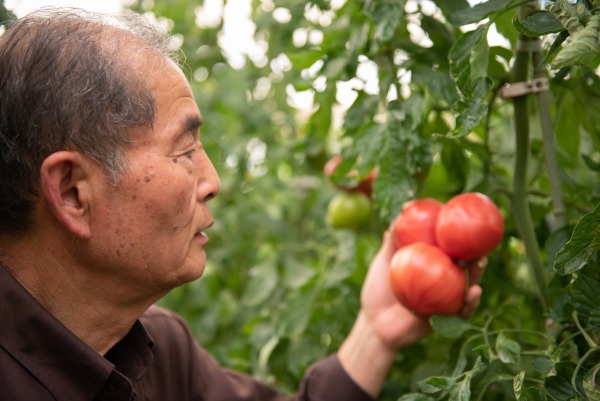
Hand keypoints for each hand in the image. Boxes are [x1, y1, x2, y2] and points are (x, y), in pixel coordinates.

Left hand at [360, 229, 483, 350]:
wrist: (374, 324)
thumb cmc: (377, 291)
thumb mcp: (382, 264)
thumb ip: (390, 244)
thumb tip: (396, 219)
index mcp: (428, 263)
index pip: (444, 245)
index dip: (453, 232)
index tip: (458, 217)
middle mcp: (440, 277)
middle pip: (462, 261)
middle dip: (474, 250)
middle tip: (477, 239)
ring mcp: (445, 296)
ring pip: (467, 282)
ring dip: (477, 273)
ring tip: (480, 262)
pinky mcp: (447, 316)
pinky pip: (463, 309)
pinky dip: (471, 301)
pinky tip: (474, 292)